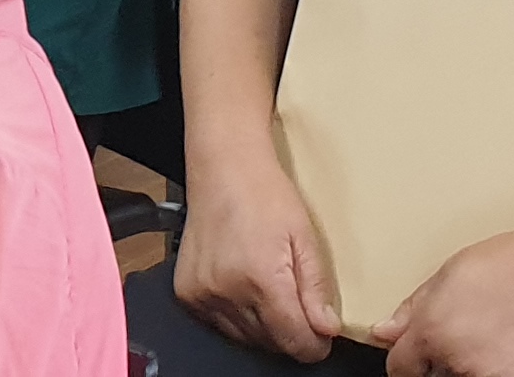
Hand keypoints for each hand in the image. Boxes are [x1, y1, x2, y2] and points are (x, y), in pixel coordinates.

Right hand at [171, 145, 341, 361]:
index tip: (321, 336)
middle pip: (270, 342)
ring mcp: (202, 294)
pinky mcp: (187, 293)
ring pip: (244, 338)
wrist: (224, 169)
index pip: (293, 340)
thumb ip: (315, 288)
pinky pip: (219, 324)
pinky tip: (244, 288)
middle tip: (296, 301)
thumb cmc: (265, 194)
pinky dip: (237, 317)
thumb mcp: (304, 236)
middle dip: (290, 331)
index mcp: (261, 277)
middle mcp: (227, 291)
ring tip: (269, 289)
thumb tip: (326, 329)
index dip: (313, 345)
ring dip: (264, 327)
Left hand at [377, 222, 513, 376]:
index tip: (415, 356)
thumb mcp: (451, 272)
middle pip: (437, 374)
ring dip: (478, 364)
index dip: (407, 359)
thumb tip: (385, 332)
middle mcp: (457, 362)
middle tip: (474, 331)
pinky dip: (509, 368)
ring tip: (502, 332)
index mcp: (432, 332)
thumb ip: (414, 308)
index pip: (400, 368)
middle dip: (446, 359)